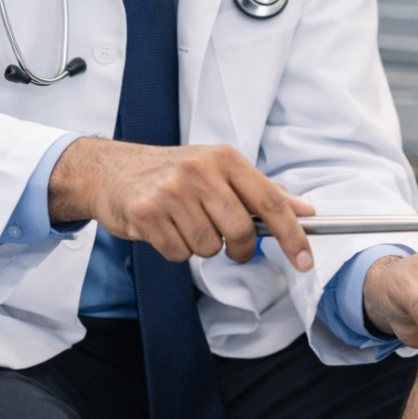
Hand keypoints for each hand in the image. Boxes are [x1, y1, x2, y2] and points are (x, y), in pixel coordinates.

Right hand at [49, 137, 316, 269]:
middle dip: (239, 248)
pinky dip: (176, 250)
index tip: (305, 260)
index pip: (270, 200)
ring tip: (185, 224)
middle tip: (230, 245)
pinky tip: (166, 229)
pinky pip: (179, 253)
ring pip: (208, 247)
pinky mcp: (147, 213)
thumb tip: (304, 211)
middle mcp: (200, 170)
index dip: (292, 235)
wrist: (112, 171)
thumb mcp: (219, 170)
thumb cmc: (173, 172)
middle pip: (241, 230)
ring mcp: (171, 191)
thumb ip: (262, 192)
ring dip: (201, 246)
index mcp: (225, 158)